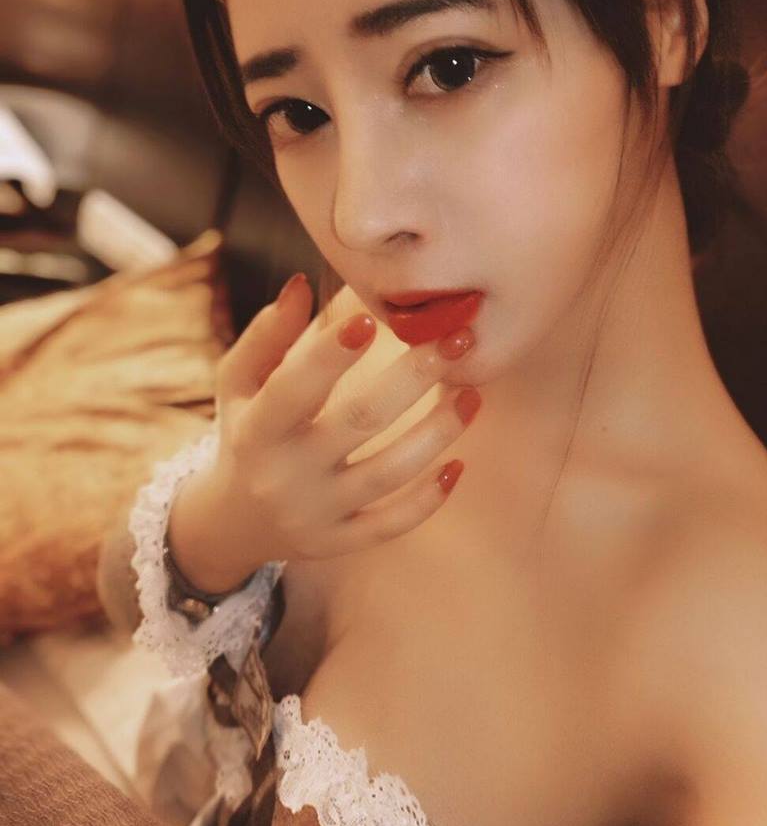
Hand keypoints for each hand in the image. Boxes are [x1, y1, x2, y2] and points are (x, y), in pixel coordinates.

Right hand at [171, 274, 480, 588]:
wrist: (233, 522)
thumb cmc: (247, 430)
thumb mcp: (240, 383)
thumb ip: (268, 334)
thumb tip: (303, 284)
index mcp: (257, 427)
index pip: (294, 388)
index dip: (331, 353)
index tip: (372, 317)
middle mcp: (286, 473)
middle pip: (360, 421)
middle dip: (413, 378)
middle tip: (457, 339)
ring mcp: (316, 512)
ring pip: (389, 473)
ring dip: (437, 432)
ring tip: (473, 395)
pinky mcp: (340, 542)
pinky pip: (393, 524)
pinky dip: (428, 498)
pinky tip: (459, 464)